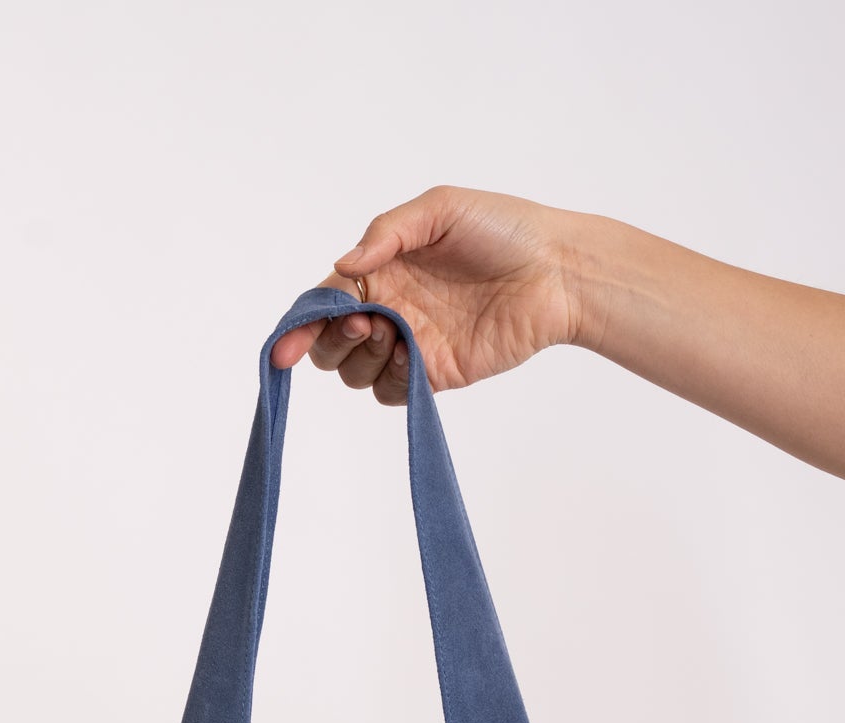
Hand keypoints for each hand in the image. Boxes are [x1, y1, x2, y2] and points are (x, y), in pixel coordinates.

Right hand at [270, 186, 582, 402]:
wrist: (555, 271)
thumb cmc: (502, 229)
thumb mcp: (439, 209)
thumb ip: (386, 233)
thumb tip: (342, 267)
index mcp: (381, 270)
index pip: (324, 301)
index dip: (302, 322)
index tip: (289, 343)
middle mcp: (389, 309)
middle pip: (330, 344)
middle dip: (329, 341)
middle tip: (366, 323)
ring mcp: (410, 346)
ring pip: (354, 373)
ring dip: (359, 358)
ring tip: (392, 333)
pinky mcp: (434, 374)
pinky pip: (390, 392)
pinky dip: (388, 380)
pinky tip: (409, 354)